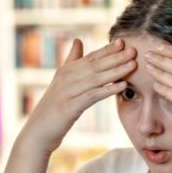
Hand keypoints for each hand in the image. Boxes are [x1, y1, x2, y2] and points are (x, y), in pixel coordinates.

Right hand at [22, 39, 135, 153]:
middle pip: (95, 65)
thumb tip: (78, 40)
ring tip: (133, 65)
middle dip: (115, 57)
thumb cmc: (52, 108)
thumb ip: (71, 61)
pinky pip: (92, 96)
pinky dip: (108, 90)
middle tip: (133, 50)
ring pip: (96, 78)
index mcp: (66, 71)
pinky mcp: (70, 107)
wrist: (37, 131)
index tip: (122, 42)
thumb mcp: (61, 82)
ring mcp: (67, 92)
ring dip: (116, 71)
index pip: (90, 57)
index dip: (106, 50)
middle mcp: (66, 78)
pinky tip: (121, 86)